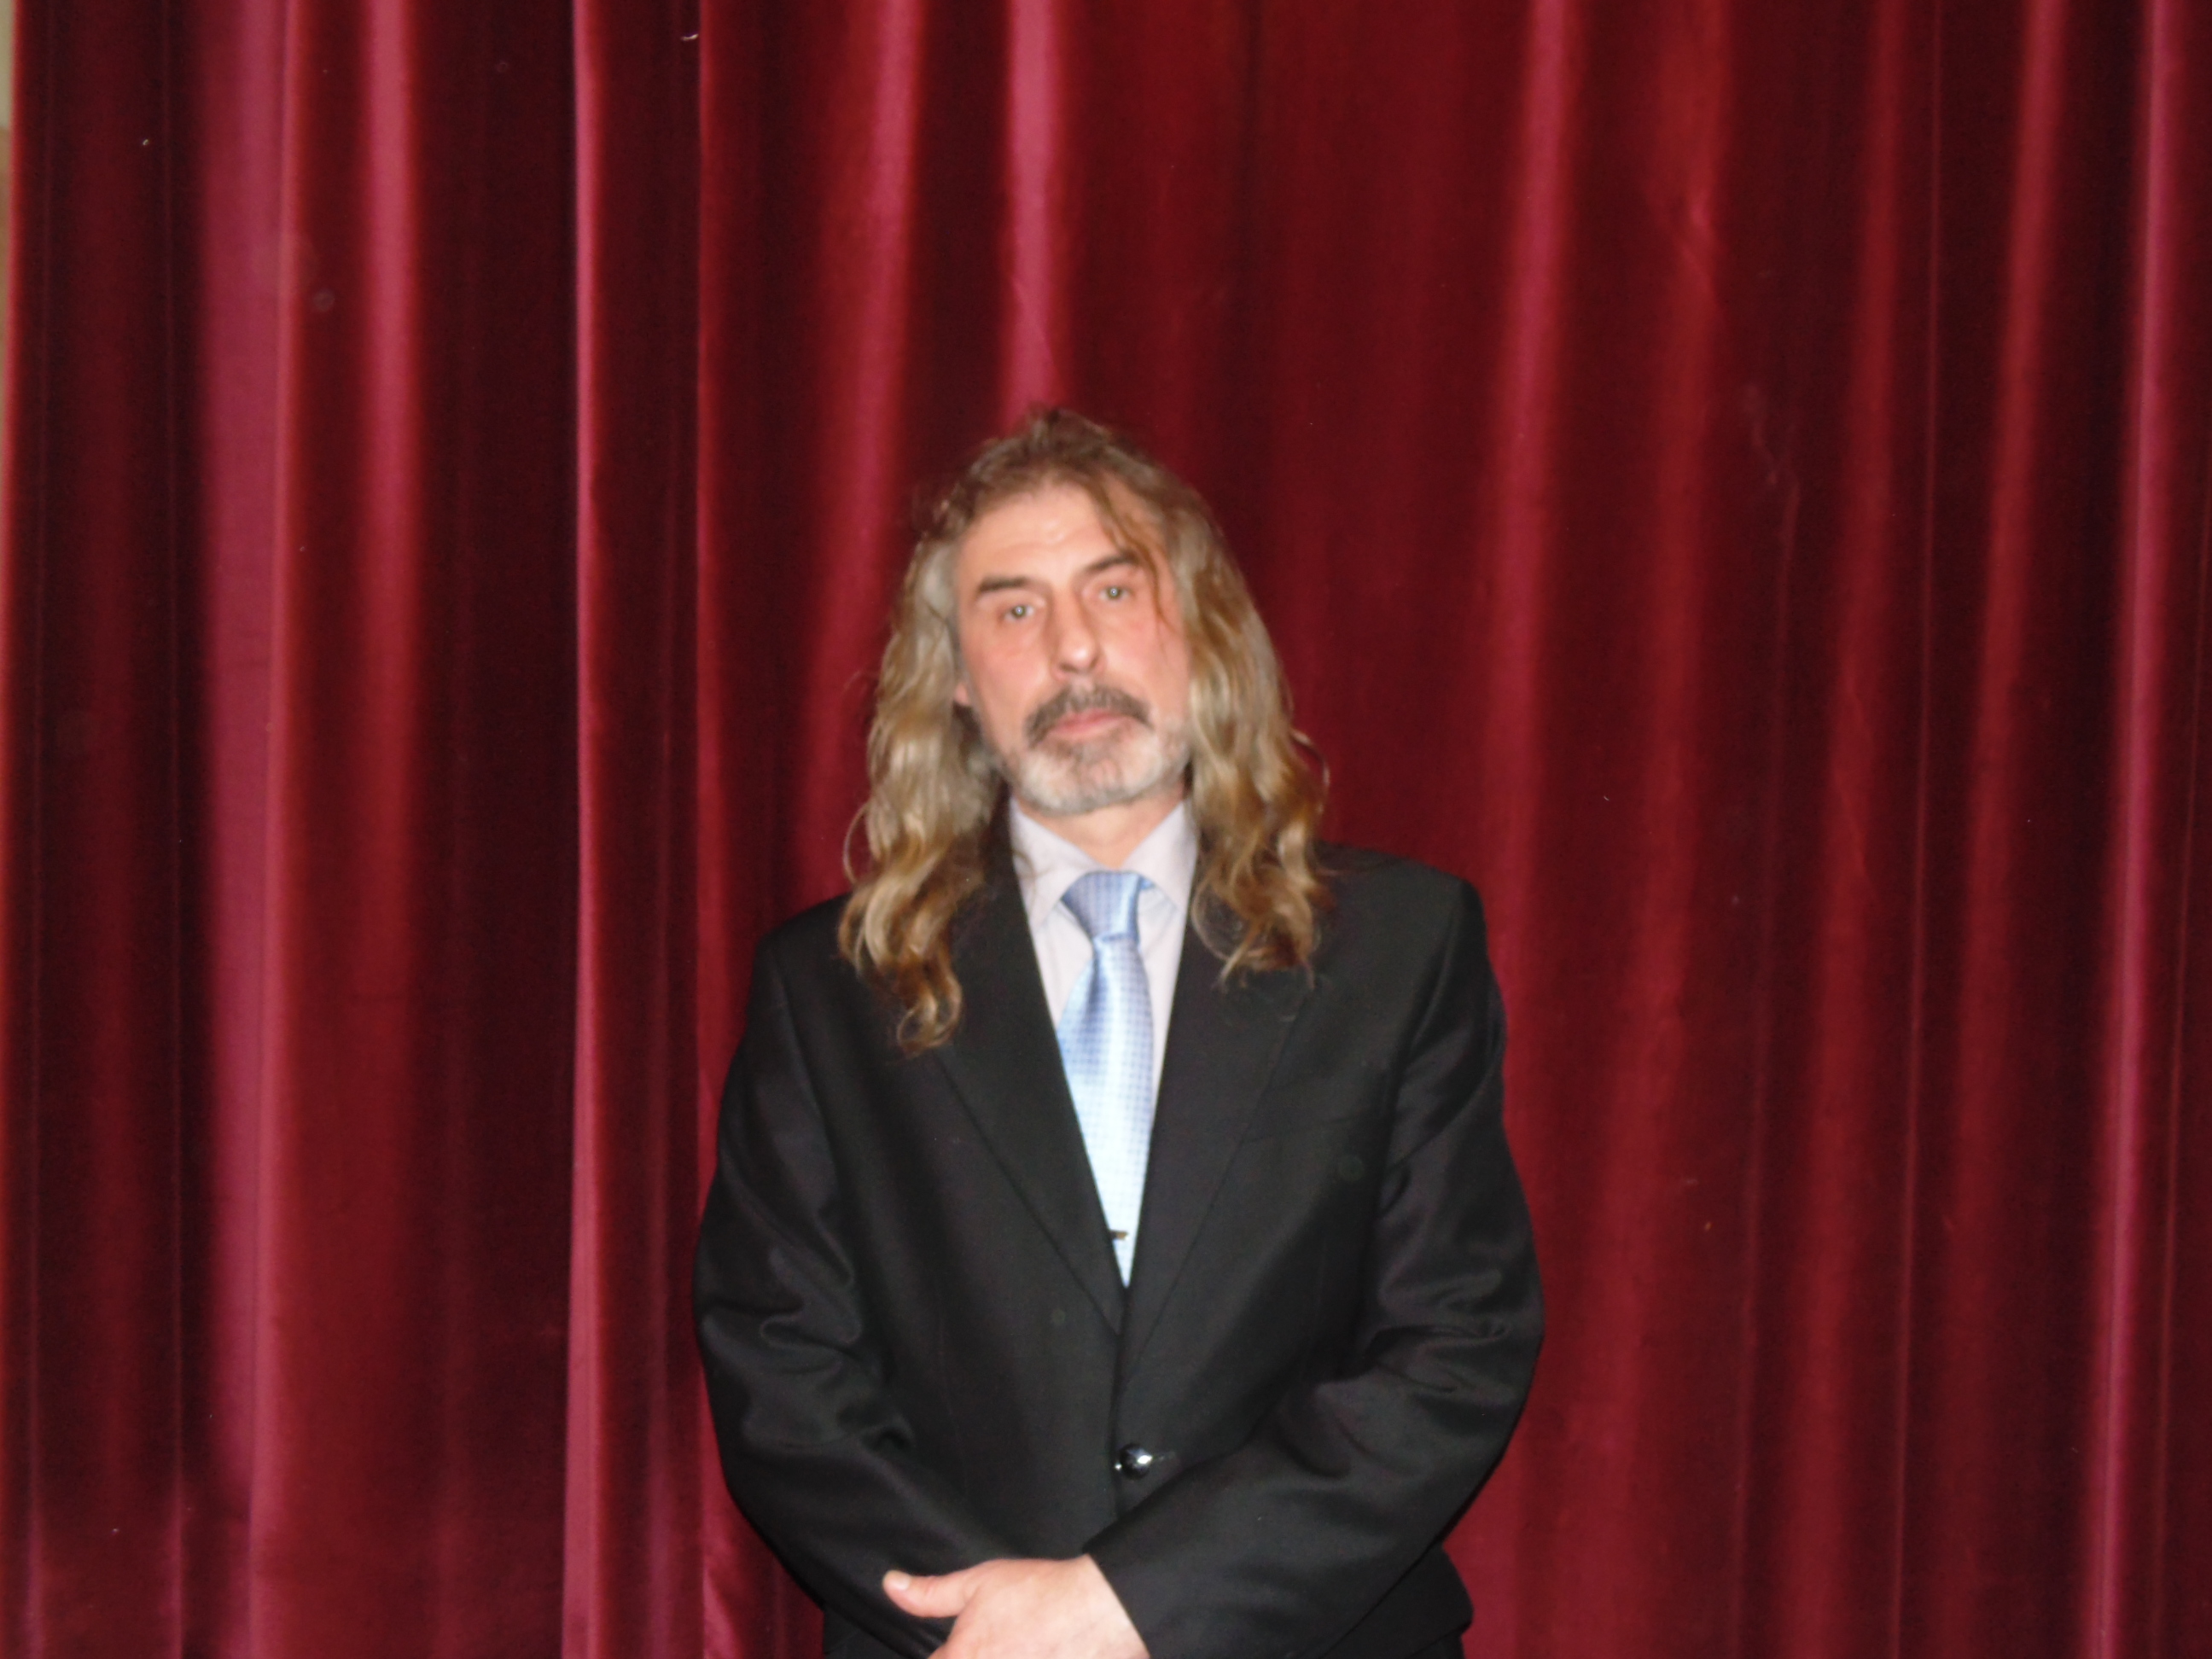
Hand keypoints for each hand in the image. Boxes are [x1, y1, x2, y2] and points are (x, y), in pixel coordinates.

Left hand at [883, 1555, 1147, 1658]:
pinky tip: (1033, 1655)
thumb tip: (892, 1585)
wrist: (1101, 1610)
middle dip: (971, 1658)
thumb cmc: (1041, 1594)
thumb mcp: (977, 1583)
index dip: (941, 1657)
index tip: (952, 1651)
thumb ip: (930, 1594)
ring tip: (1017, 1648)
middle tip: (998, 1643)